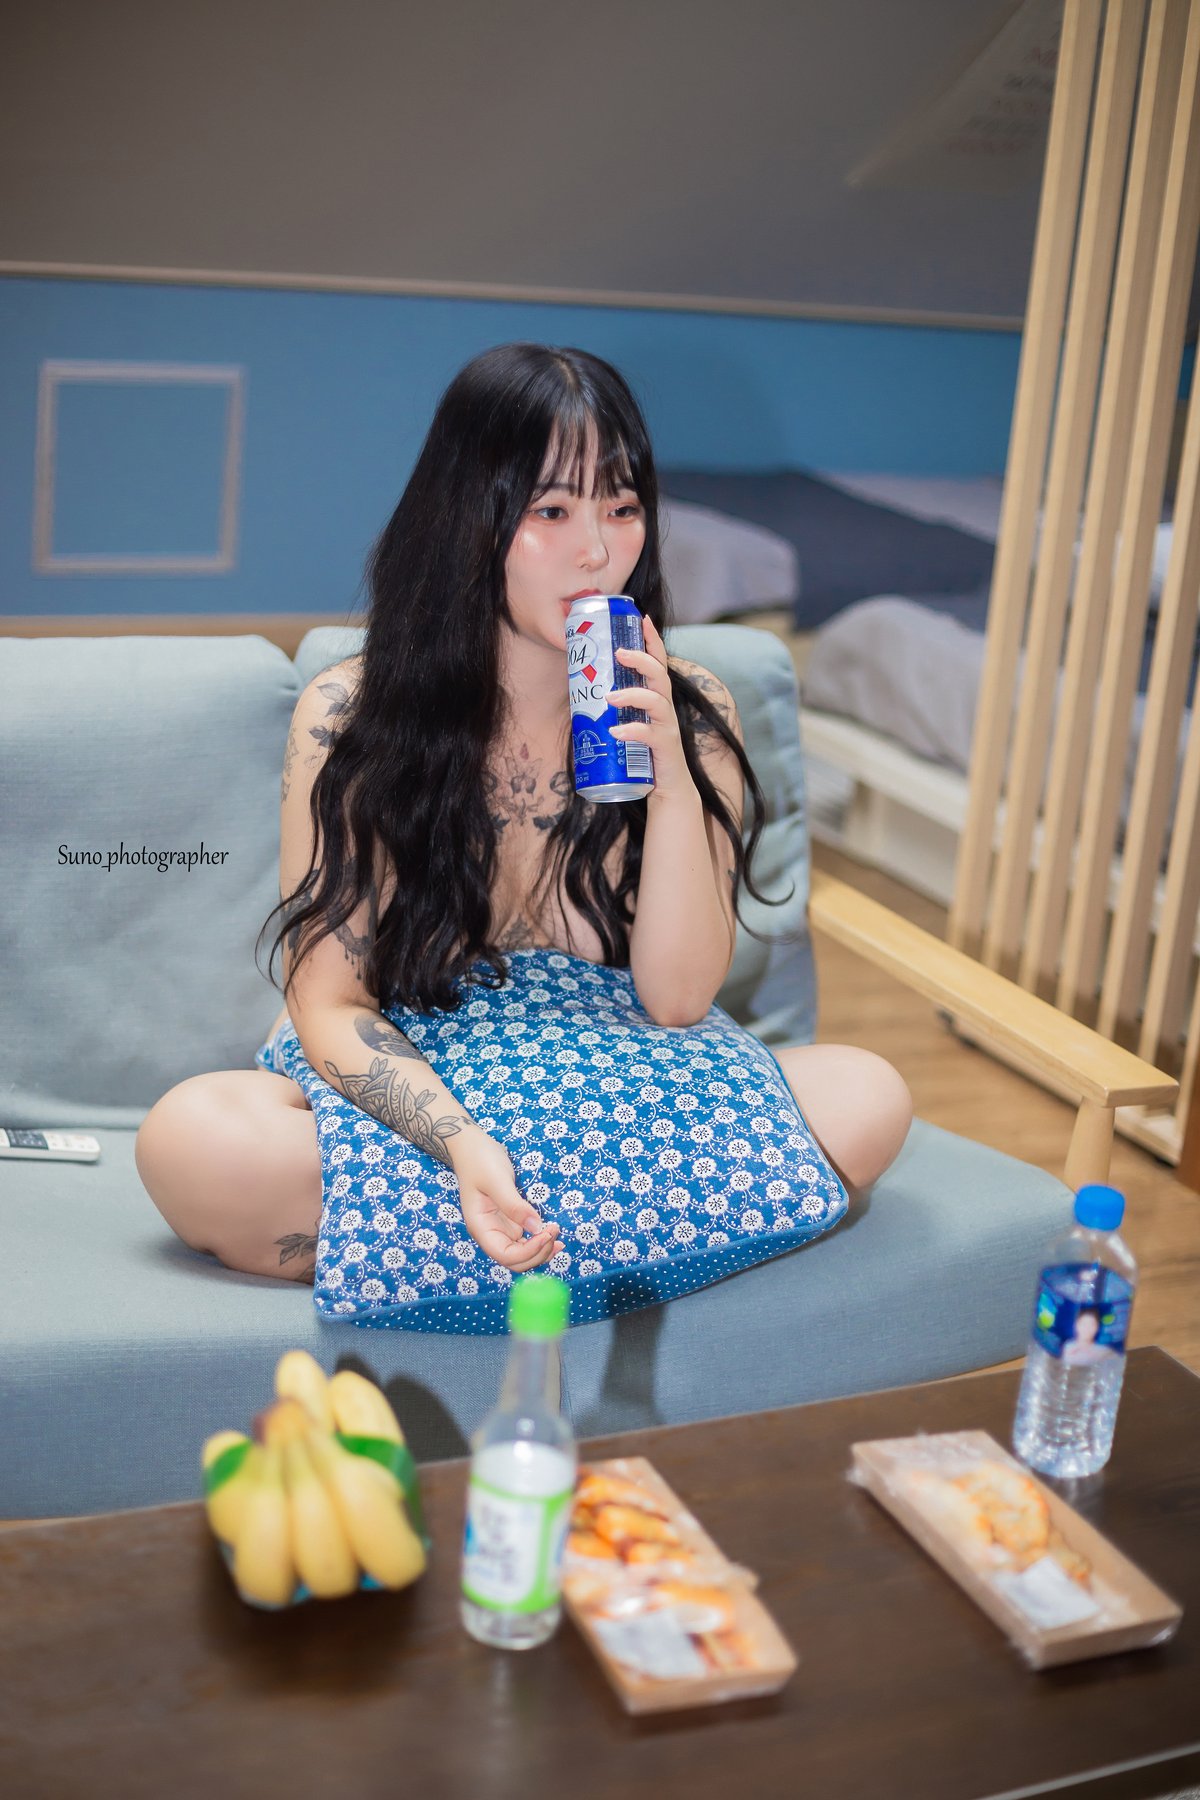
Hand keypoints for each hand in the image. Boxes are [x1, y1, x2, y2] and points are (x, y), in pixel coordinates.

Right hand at [448, 1126, 560, 1271]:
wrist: (473, 1147)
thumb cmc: (480, 1160)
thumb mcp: (496, 1180)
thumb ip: (514, 1205)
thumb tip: (536, 1227)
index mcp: (481, 1228)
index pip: (505, 1255)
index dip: (528, 1252)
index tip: (546, 1234)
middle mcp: (491, 1233)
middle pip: (515, 1261)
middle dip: (537, 1253)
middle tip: (555, 1232)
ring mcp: (502, 1228)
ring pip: (523, 1254)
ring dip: (541, 1251)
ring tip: (558, 1237)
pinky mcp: (511, 1220)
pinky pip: (526, 1240)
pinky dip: (540, 1241)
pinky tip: (552, 1234)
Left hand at [607, 615, 695, 802]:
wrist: (667, 790)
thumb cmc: (645, 754)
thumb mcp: (630, 724)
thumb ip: (615, 709)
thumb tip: (580, 693)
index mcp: (657, 699)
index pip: (658, 662)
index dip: (653, 640)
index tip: (642, 618)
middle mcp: (665, 709)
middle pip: (660, 675)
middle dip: (642, 659)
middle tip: (619, 652)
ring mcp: (667, 728)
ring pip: (657, 701)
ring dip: (633, 695)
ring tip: (609, 697)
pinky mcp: (666, 748)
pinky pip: (651, 735)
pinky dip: (632, 731)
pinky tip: (616, 732)